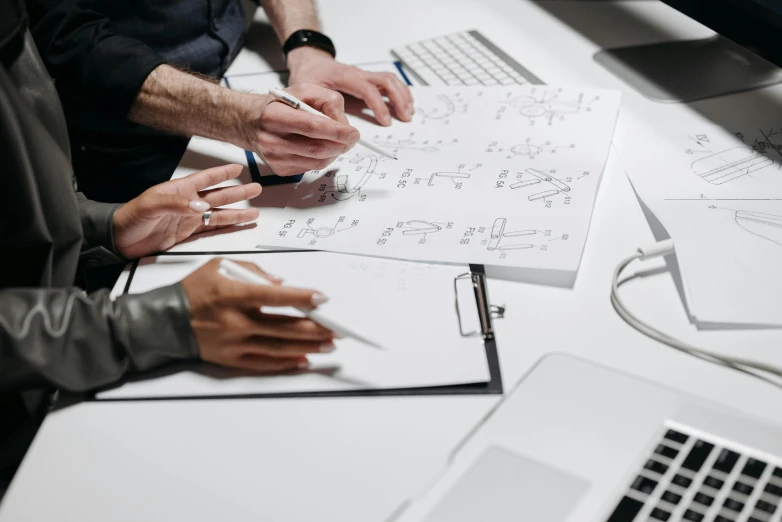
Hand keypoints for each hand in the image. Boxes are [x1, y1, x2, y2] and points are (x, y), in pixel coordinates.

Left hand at [113, 164, 260, 258]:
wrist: (119, 240)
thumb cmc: (129, 218)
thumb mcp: (151, 205)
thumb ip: (177, 204)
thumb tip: (201, 206)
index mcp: (179, 191)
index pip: (205, 179)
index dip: (222, 173)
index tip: (237, 168)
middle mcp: (187, 203)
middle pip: (218, 196)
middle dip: (238, 192)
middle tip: (255, 189)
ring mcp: (188, 219)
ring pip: (218, 214)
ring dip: (236, 213)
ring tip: (254, 212)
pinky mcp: (187, 235)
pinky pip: (211, 230)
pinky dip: (226, 228)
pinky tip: (236, 227)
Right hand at [182, 259, 334, 372]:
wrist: (165, 321)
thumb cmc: (194, 290)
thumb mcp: (220, 266)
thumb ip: (254, 270)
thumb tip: (282, 282)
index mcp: (233, 295)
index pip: (274, 297)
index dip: (301, 298)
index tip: (322, 298)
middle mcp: (236, 322)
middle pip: (283, 327)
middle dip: (314, 328)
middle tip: (336, 328)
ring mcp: (235, 344)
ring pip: (279, 347)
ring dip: (307, 347)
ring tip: (329, 345)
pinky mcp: (232, 359)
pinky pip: (265, 363)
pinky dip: (287, 362)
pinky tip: (305, 359)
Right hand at [235, 83, 359, 175]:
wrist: (249, 122)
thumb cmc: (277, 105)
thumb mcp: (302, 90)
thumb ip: (327, 100)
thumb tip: (343, 123)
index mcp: (274, 116)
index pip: (312, 127)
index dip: (337, 132)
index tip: (354, 133)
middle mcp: (271, 139)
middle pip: (316, 148)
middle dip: (341, 145)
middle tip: (352, 139)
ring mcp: (274, 158)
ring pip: (317, 162)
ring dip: (334, 153)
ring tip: (338, 142)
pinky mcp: (279, 169)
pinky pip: (310, 168)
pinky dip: (323, 159)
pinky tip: (320, 147)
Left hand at [287, 47, 414, 125]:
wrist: (309, 61)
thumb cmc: (309, 76)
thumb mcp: (308, 91)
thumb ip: (322, 107)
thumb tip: (339, 126)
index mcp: (344, 75)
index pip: (367, 89)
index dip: (379, 106)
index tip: (386, 122)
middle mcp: (358, 73)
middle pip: (385, 80)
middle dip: (398, 99)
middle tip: (404, 117)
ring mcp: (364, 74)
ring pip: (390, 79)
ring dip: (402, 95)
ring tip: (409, 112)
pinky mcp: (367, 79)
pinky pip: (388, 82)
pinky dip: (400, 92)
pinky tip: (405, 104)